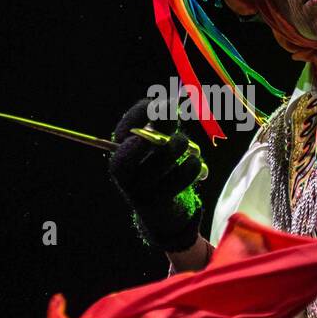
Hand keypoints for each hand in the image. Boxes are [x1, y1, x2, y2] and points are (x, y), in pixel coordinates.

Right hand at [108, 97, 205, 251]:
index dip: (139, 114)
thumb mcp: (159, 144)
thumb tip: (169, 105)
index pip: (122, 131)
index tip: (157, 104)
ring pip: (157, 165)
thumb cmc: (161, 169)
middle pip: (136, 149)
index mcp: (121, 153)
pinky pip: (176, 183)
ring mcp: (138, 191)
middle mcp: (124, 173)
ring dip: (176, 149)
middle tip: (175, 130)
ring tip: (186, 145)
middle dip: (158, 135)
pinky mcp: (156, 205)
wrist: (163, 213)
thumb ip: (163, 125)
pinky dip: (190, 168)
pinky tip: (195, 163)